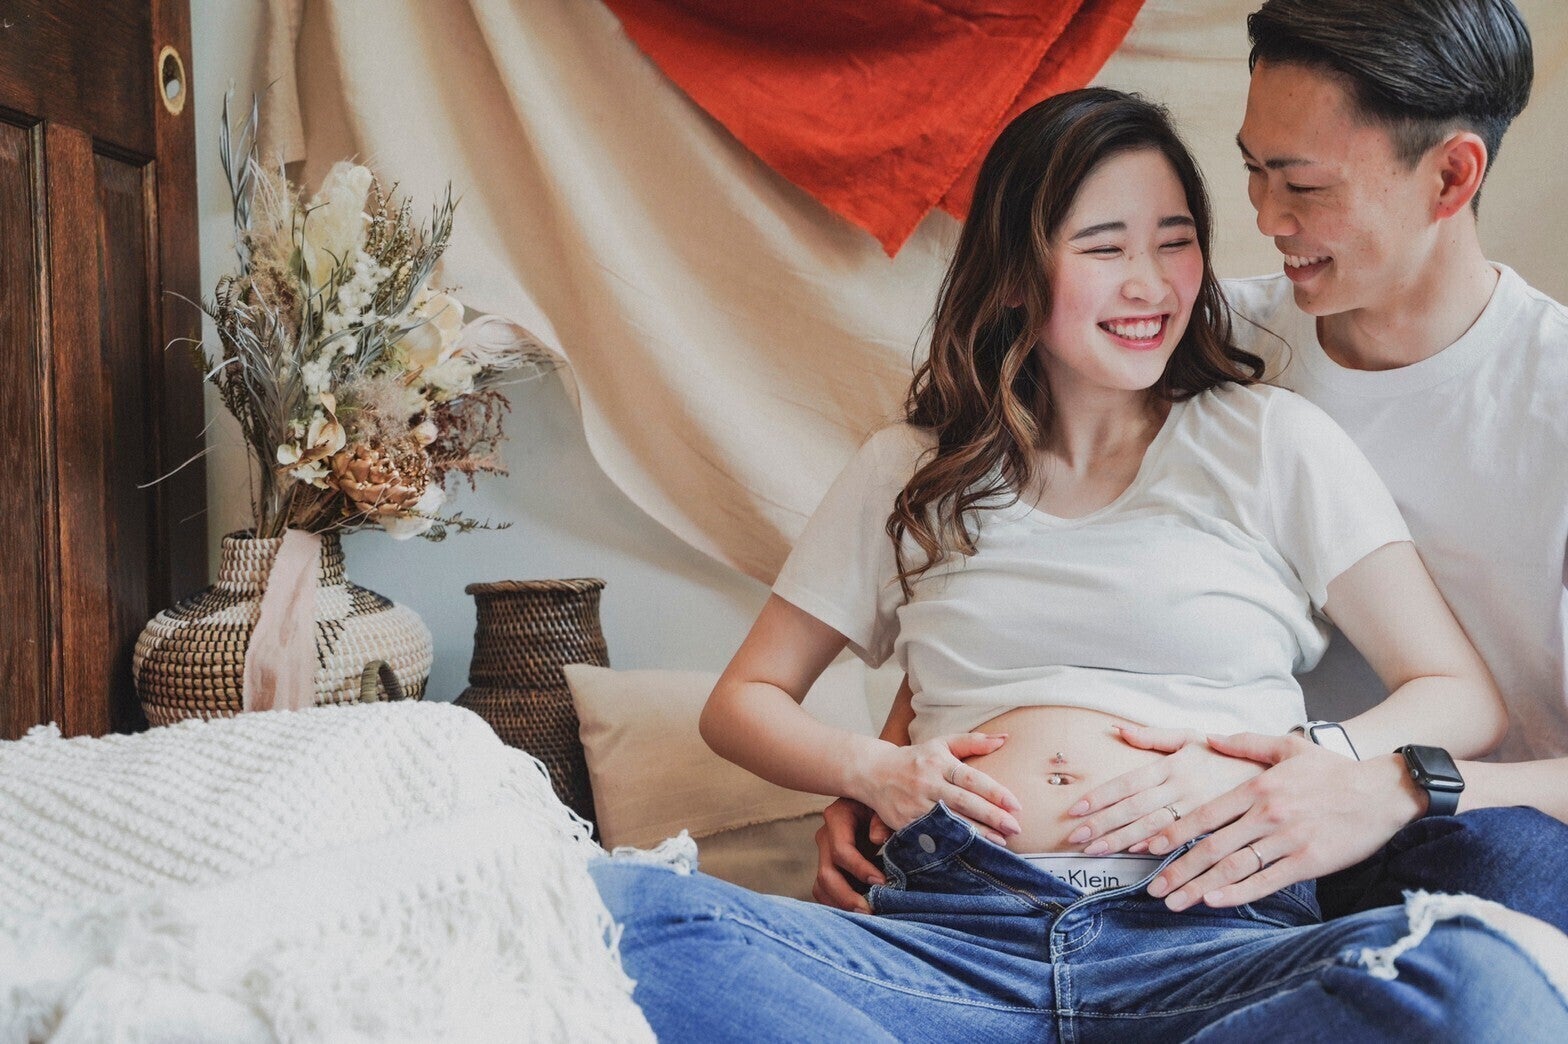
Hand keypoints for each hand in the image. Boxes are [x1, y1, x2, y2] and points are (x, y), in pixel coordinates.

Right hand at [813, 798, 886, 912]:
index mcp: (837, 818)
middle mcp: (825, 837)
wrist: (872, 805)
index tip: (882, 882)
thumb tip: (877, 840)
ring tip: (866, 916)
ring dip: (842, 905)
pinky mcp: (830, 868)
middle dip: (847, 896)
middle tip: (869, 911)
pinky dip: (840, 904)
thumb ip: (882, 821)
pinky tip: (861, 910)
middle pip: (826, 874)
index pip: (841, 850)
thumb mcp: (883, 806)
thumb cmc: (880, 804)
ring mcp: (824, 854)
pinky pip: (826, 892)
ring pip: (822, 887)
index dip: (860, 869)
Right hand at [857, 732, 1022, 841]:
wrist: (873, 772)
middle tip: (1015, 827)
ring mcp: (915, 804)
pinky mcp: (905, 822)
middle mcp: (927, 782)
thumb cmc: (916, 758)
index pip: (971, 778)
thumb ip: (973, 742)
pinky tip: (970, 850)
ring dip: (976, 833)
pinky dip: (951, 844)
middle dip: (991, 816)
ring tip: (1001, 842)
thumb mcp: (941, 744)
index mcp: (938, 762)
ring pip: (950, 821)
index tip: (1016, 805)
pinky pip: (932, 834)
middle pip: (963, 801)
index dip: (994, 792)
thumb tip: (1005, 738)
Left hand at [1064, 724, 1265, 854]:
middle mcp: (1188, 787)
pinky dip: (1170, 851)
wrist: (1295, 774)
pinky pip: (1195, 843)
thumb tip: (1118, 728)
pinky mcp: (1225, 828)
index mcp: (1176, 765)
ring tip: (1101, 855)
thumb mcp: (1194, 737)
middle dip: (1105, 826)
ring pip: (1161, 830)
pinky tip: (1148, 860)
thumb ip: (1155, 736)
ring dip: (1128, 845)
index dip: (1101, 797)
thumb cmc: (1234, 757)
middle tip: (1077, 841)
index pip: (1130, 782)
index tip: (1076, 811)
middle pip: (1139, 809)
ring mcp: (1208, 809)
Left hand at [1141, 732, 1424, 910]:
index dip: (1174, 834)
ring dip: (1200, 887)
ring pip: (1234, 867)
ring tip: (1175, 903)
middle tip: (1152, 888)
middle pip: (1212, 846)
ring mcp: (1287, 839)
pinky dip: (1239, 893)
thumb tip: (1207, 737)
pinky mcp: (1309, 861)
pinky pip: (1267, 881)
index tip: (1147, 848)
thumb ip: (1245, 743)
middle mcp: (1266, 814)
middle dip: (1178, 870)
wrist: (1383, 790)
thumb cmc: (1334, 770)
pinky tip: (1216, 902)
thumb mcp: (1288, 747)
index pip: (1205, 814)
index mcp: (1257, 788)